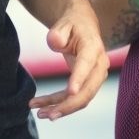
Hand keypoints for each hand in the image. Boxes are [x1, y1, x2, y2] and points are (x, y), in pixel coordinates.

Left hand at [28, 0, 109, 120]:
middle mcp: (99, 64)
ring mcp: (95, 76)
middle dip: (68, 105)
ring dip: (62, 109)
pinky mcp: (88, 83)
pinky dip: (60, 104)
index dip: (79, 78)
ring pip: (82, 99)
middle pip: (88, 90)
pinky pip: (75, 98)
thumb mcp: (63, 24)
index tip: (70, 91)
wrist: (82, 24)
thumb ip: (58, 32)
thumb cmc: (72, 24)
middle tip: (49, 114)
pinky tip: (43, 107)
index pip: (87, 64)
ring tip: (40, 113)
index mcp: (93, 47)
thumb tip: (55, 42)